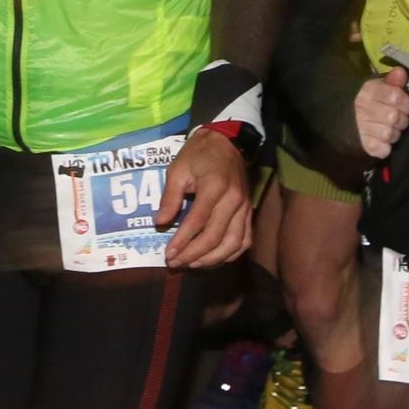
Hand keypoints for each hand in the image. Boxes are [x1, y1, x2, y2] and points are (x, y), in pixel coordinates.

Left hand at [157, 128, 251, 268]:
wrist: (227, 143)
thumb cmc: (198, 155)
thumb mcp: (178, 169)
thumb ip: (169, 197)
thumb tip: (159, 223)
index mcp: (214, 187)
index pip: (197, 222)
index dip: (182, 241)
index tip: (168, 254)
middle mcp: (233, 201)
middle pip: (215, 237)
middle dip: (193, 254)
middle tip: (176, 263)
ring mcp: (244, 208)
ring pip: (233, 244)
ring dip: (212, 259)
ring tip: (192, 265)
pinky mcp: (249, 213)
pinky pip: (244, 241)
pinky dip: (230, 255)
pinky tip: (213, 259)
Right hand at [355, 66, 408, 160]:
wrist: (341, 118)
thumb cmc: (367, 101)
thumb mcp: (378, 87)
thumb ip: (392, 81)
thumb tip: (401, 72)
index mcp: (368, 91)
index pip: (395, 96)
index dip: (406, 103)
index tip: (405, 105)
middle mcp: (362, 108)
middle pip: (394, 117)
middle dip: (401, 120)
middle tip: (397, 119)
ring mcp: (360, 127)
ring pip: (390, 134)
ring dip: (394, 134)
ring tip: (389, 129)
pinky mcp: (361, 145)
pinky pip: (383, 150)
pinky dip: (385, 148)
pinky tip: (381, 141)